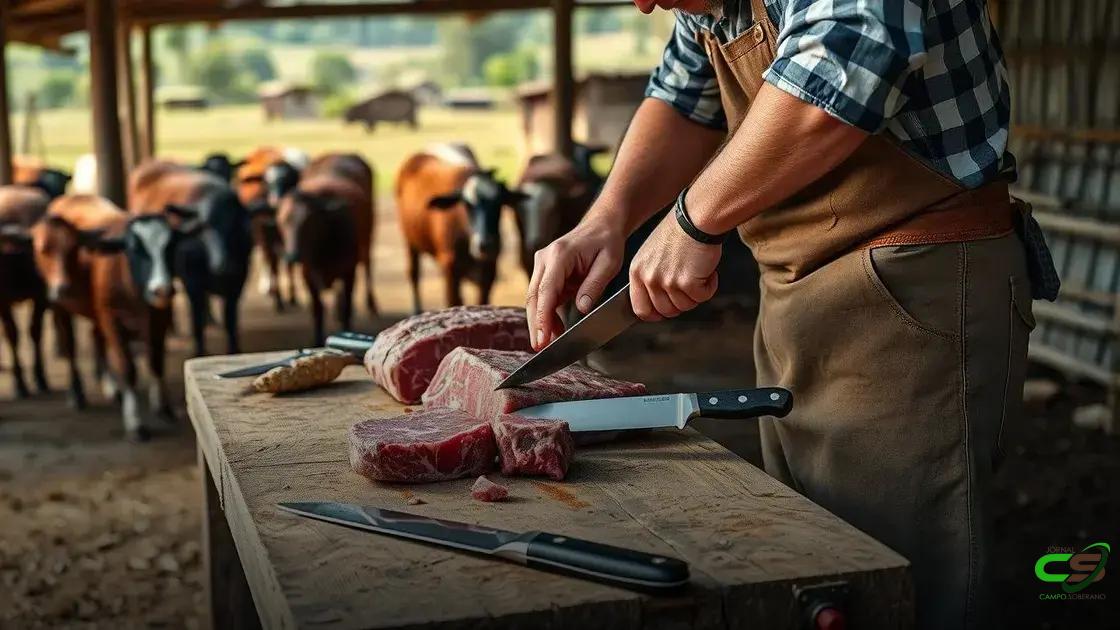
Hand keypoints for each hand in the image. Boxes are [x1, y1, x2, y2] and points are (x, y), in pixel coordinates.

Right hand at [526, 219, 625, 349]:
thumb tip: (581, 308)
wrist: (601, 225)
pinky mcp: (545, 272)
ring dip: (540, 321)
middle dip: (536, 324)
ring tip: (548, 343)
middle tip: (540, 347)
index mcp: (559, 255)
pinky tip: (554, 330)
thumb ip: (594, 286)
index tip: (542, 336)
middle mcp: (545, 259)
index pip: (545, 290)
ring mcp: (542, 265)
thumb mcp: (609, 264)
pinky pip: (543, 297)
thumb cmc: (606, 242)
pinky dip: (547, 314)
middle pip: (534, 297)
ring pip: (535, 299)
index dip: (542, 316)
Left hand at [629, 211, 720, 320]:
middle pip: (666, 311)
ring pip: (686, 306)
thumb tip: (661, 300)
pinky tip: (709, 271)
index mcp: (637, 271)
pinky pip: (702, 297)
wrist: (696, 217)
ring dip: (697, 294)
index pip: (640, 308)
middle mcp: (649, 278)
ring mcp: (667, 281)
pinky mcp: (687, 282)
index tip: (666, 313)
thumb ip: (652, 277)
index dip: (655, 314)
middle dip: (682, 303)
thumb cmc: (679, 231)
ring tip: (699, 272)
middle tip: (691, 287)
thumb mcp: (653, 254)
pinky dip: (710, 286)